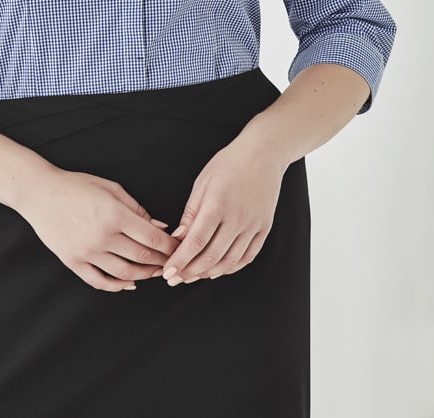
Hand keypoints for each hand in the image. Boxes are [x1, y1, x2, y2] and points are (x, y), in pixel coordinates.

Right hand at [20, 167, 178, 291]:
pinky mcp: (73, 262)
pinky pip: (99, 281)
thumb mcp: (111, 188)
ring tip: (154, 273)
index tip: (180, 249)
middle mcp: (103, 236)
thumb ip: (137, 208)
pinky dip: (117, 286)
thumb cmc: (77, 185)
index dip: (170, 247)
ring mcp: (87, 252)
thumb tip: (161, 226)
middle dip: (162, 262)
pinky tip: (129, 283)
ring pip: (124, 274)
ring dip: (144, 276)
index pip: (152, 238)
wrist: (40, 193)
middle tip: (173, 263)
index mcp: (115, 215)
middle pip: (142, 257)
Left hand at [162, 137, 285, 284]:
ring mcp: (253, 225)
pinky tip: (218, 269)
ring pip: (230, 261)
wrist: (262, 154)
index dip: (180, 260)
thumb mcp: (202, 182)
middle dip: (190, 272)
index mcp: (217, 204)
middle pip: (212, 256)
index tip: (168, 272)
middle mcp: (237, 218)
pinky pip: (248, 256)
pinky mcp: (264, 228)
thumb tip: (178, 238)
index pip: (195, 242)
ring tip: (194, 276)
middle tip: (176, 279)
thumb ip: (191, 212)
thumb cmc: (228, 163)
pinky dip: (232, 267)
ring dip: (210, 273)